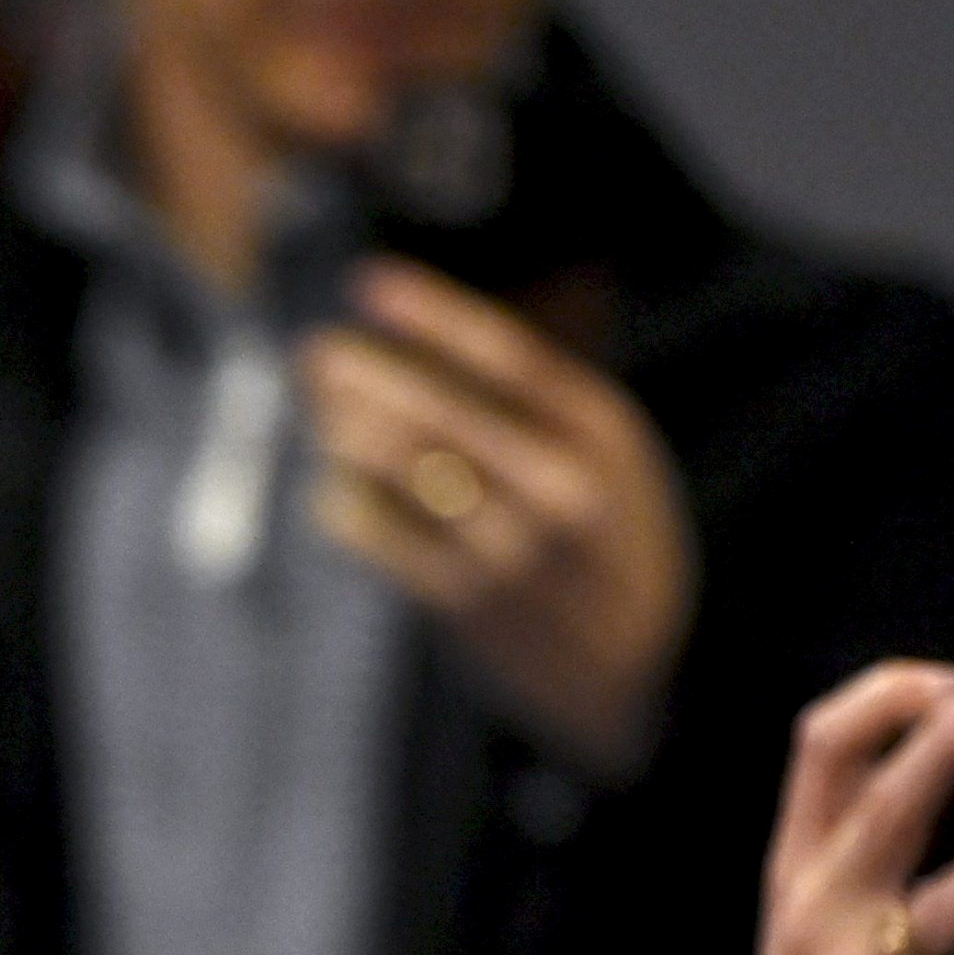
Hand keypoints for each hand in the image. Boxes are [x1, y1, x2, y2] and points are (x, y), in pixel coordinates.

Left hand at [300, 257, 692, 778]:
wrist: (637, 670)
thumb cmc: (610, 542)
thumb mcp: (612, 454)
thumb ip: (539, 396)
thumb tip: (446, 324)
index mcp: (599, 434)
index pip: (505, 355)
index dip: (429, 314)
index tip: (368, 284)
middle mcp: (558, 488)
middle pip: (437, 411)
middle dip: (364, 373)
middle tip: (317, 350)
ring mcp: (509, 550)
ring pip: (400, 472)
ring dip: (345, 433)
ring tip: (321, 412)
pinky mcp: (466, 604)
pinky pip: (382, 539)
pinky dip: (347, 505)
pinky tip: (333, 488)